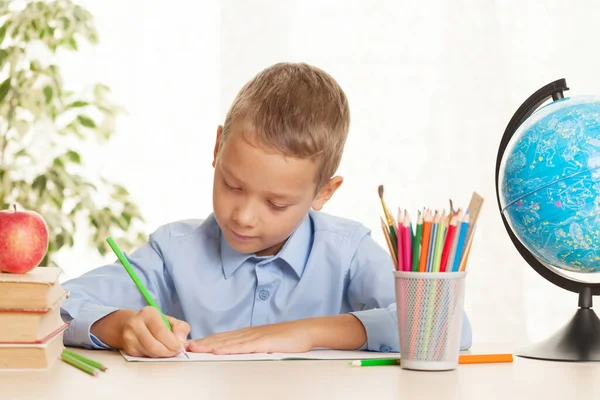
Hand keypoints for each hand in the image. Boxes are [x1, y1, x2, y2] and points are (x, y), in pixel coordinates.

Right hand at [92, 306, 189, 357]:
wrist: (130, 324)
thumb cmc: (155, 323)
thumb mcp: (170, 320)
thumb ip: (180, 328)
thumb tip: (181, 341)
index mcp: (148, 313)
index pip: (161, 332)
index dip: (173, 343)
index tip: (180, 347)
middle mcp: (135, 324)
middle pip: (154, 346)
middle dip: (168, 352)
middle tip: (175, 353)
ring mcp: (129, 337)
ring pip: (149, 353)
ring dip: (162, 356)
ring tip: (168, 352)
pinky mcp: (128, 349)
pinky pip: (144, 357)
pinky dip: (154, 357)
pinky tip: (158, 352)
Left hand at [187, 320, 313, 354]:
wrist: (305, 331)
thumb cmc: (289, 338)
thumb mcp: (267, 343)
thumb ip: (253, 346)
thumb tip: (241, 353)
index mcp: (248, 334)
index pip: (223, 338)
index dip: (207, 341)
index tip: (193, 345)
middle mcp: (248, 333)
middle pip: (221, 338)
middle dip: (203, 343)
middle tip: (186, 346)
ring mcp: (255, 337)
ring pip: (228, 342)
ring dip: (210, 345)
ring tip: (195, 348)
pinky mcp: (263, 342)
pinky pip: (242, 346)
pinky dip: (228, 348)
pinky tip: (217, 350)